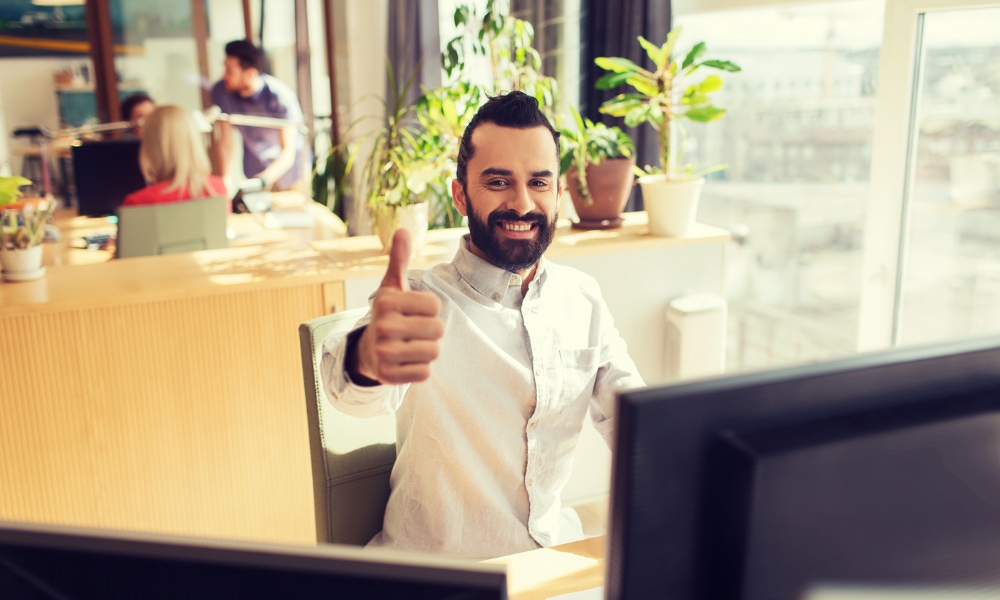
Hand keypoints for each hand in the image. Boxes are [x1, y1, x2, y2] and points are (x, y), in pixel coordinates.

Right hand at [354, 229, 443, 383]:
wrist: (367, 350)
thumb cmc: (388, 314)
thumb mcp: (392, 286)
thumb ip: (399, 259)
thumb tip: (402, 229)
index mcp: (387, 301)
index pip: (435, 306)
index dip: (430, 309)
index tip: (414, 311)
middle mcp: (383, 326)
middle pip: (438, 329)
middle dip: (431, 331)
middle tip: (413, 330)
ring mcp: (384, 353)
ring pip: (433, 352)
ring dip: (427, 349)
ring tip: (410, 344)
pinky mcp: (388, 376)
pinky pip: (424, 372)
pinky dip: (419, 368)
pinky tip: (405, 361)